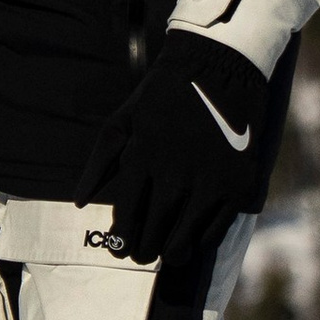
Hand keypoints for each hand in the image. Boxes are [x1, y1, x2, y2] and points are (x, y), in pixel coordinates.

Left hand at [87, 31, 273, 265]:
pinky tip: (193, 237)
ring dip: (171, 253)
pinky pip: (215, 233)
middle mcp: (176, 173)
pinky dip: (200, 240)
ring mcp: (211, 181)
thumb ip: (100, 162)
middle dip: (143, 251)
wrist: (221, 66)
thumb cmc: (164, 94)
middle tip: (142, 254)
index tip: (120, 248)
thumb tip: (78, 203)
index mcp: (142, 156)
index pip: (126, 217)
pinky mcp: (240, 186)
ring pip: (183, 242)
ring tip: (167, 252)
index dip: (121, 240)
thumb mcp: (124, 119)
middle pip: (152, 235)